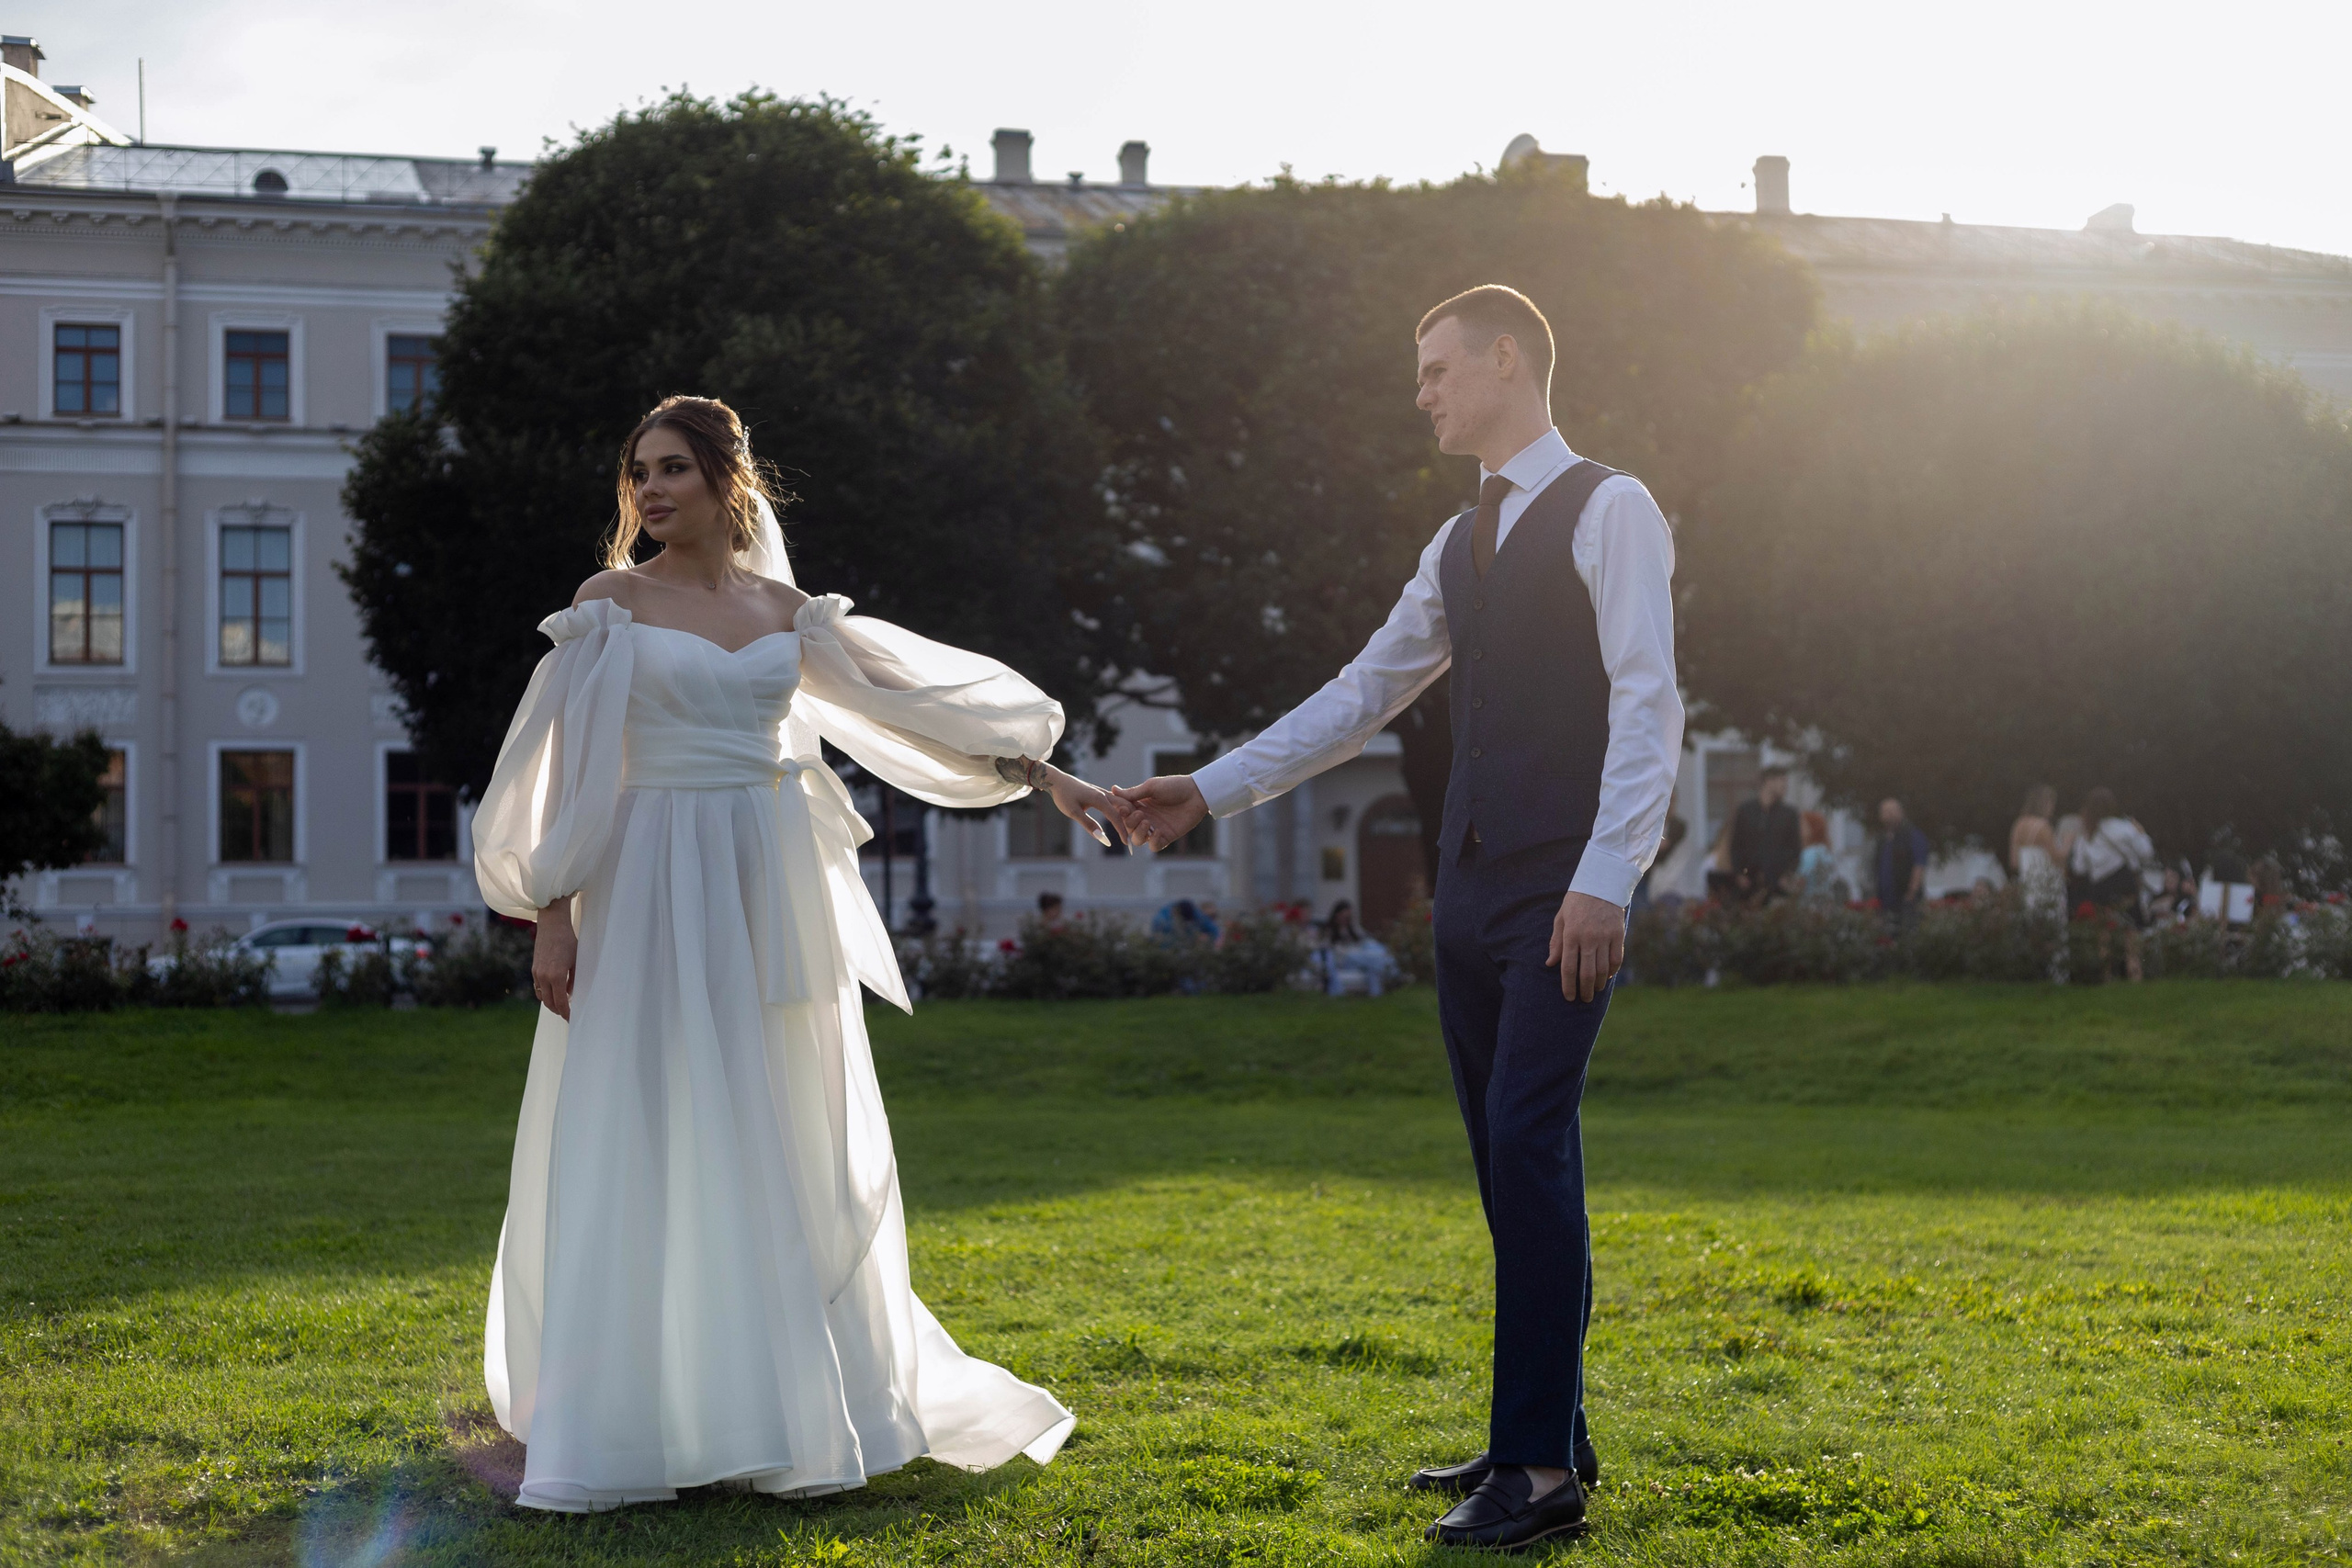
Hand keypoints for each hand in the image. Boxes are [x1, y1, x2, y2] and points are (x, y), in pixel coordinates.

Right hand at [531, 897, 576, 1019]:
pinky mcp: (534, 969)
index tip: (572, 1018)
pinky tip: (552, 993)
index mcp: (557, 976)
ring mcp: (537, 973)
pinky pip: (538, 988)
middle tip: (567, 1014)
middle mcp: (544, 977)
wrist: (552, 926)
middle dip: (558, 1011)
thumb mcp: (576, 961)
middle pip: (549, 1003)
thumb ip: (574, 980)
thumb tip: (570, 994)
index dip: (566, 1013)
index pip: (561, 1002)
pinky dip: (544, 994)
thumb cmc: (568, 942)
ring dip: (550, 1003)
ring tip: (560, 1006)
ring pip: (542, 996)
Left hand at [1042, 765, 1137, 847]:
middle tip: (1134, 837)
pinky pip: (1116, 801)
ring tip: (1132, 828)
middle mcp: (1104, 794)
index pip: (1116, 817)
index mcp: (1099, 799)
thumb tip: (1101, 837)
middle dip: (1131, 822)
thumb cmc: (1063, 796)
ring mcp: (1102, 792)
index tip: (1127, 843)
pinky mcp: (1099, 793)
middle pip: (1124, 808)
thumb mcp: (1073, 812)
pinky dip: (1122, 809)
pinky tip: (1124, 816)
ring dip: (1128, 814)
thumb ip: (1088, 824)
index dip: (1122, 831)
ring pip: (1122, 803)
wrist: (1057, 781)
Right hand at [1112, 775, 1209, 853]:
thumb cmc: (1174, 786)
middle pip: (1128, 828)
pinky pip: (1154, 846)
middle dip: (1130, 823)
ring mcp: (1155, 828)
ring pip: (1138, 839)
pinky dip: (1153, 842)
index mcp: (1139, 805)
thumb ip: (1133, 793)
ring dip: (1138, 833)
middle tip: (1139, 814)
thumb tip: (1113, 789)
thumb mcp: (1151, 787)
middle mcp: (1145, 818)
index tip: (1124, 808)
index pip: (1123, 813)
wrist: (1196, 793)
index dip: (1121, 813)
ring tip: (1147, 822)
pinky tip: (1158, 832)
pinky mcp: (1167, 836)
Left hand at [1546, 890, 1624, 1002]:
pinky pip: (1616, 959)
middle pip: (1587, 972)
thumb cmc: (1576, 902)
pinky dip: (1612, 971)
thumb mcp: (1561, 918)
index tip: (1569, 997)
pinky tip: (1608, 976)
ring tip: (1595, 990)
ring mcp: (1605, 937)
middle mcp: (1588, 938)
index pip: (1568, 967)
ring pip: (1603, 969)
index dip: (1568, 985)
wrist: (1601, 883)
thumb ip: (1556, 942)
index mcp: (1571, 934)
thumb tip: (1550, 963)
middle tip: (1584, 999)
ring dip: (1599, 983)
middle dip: (1585, 990)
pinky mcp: (1618, 934)